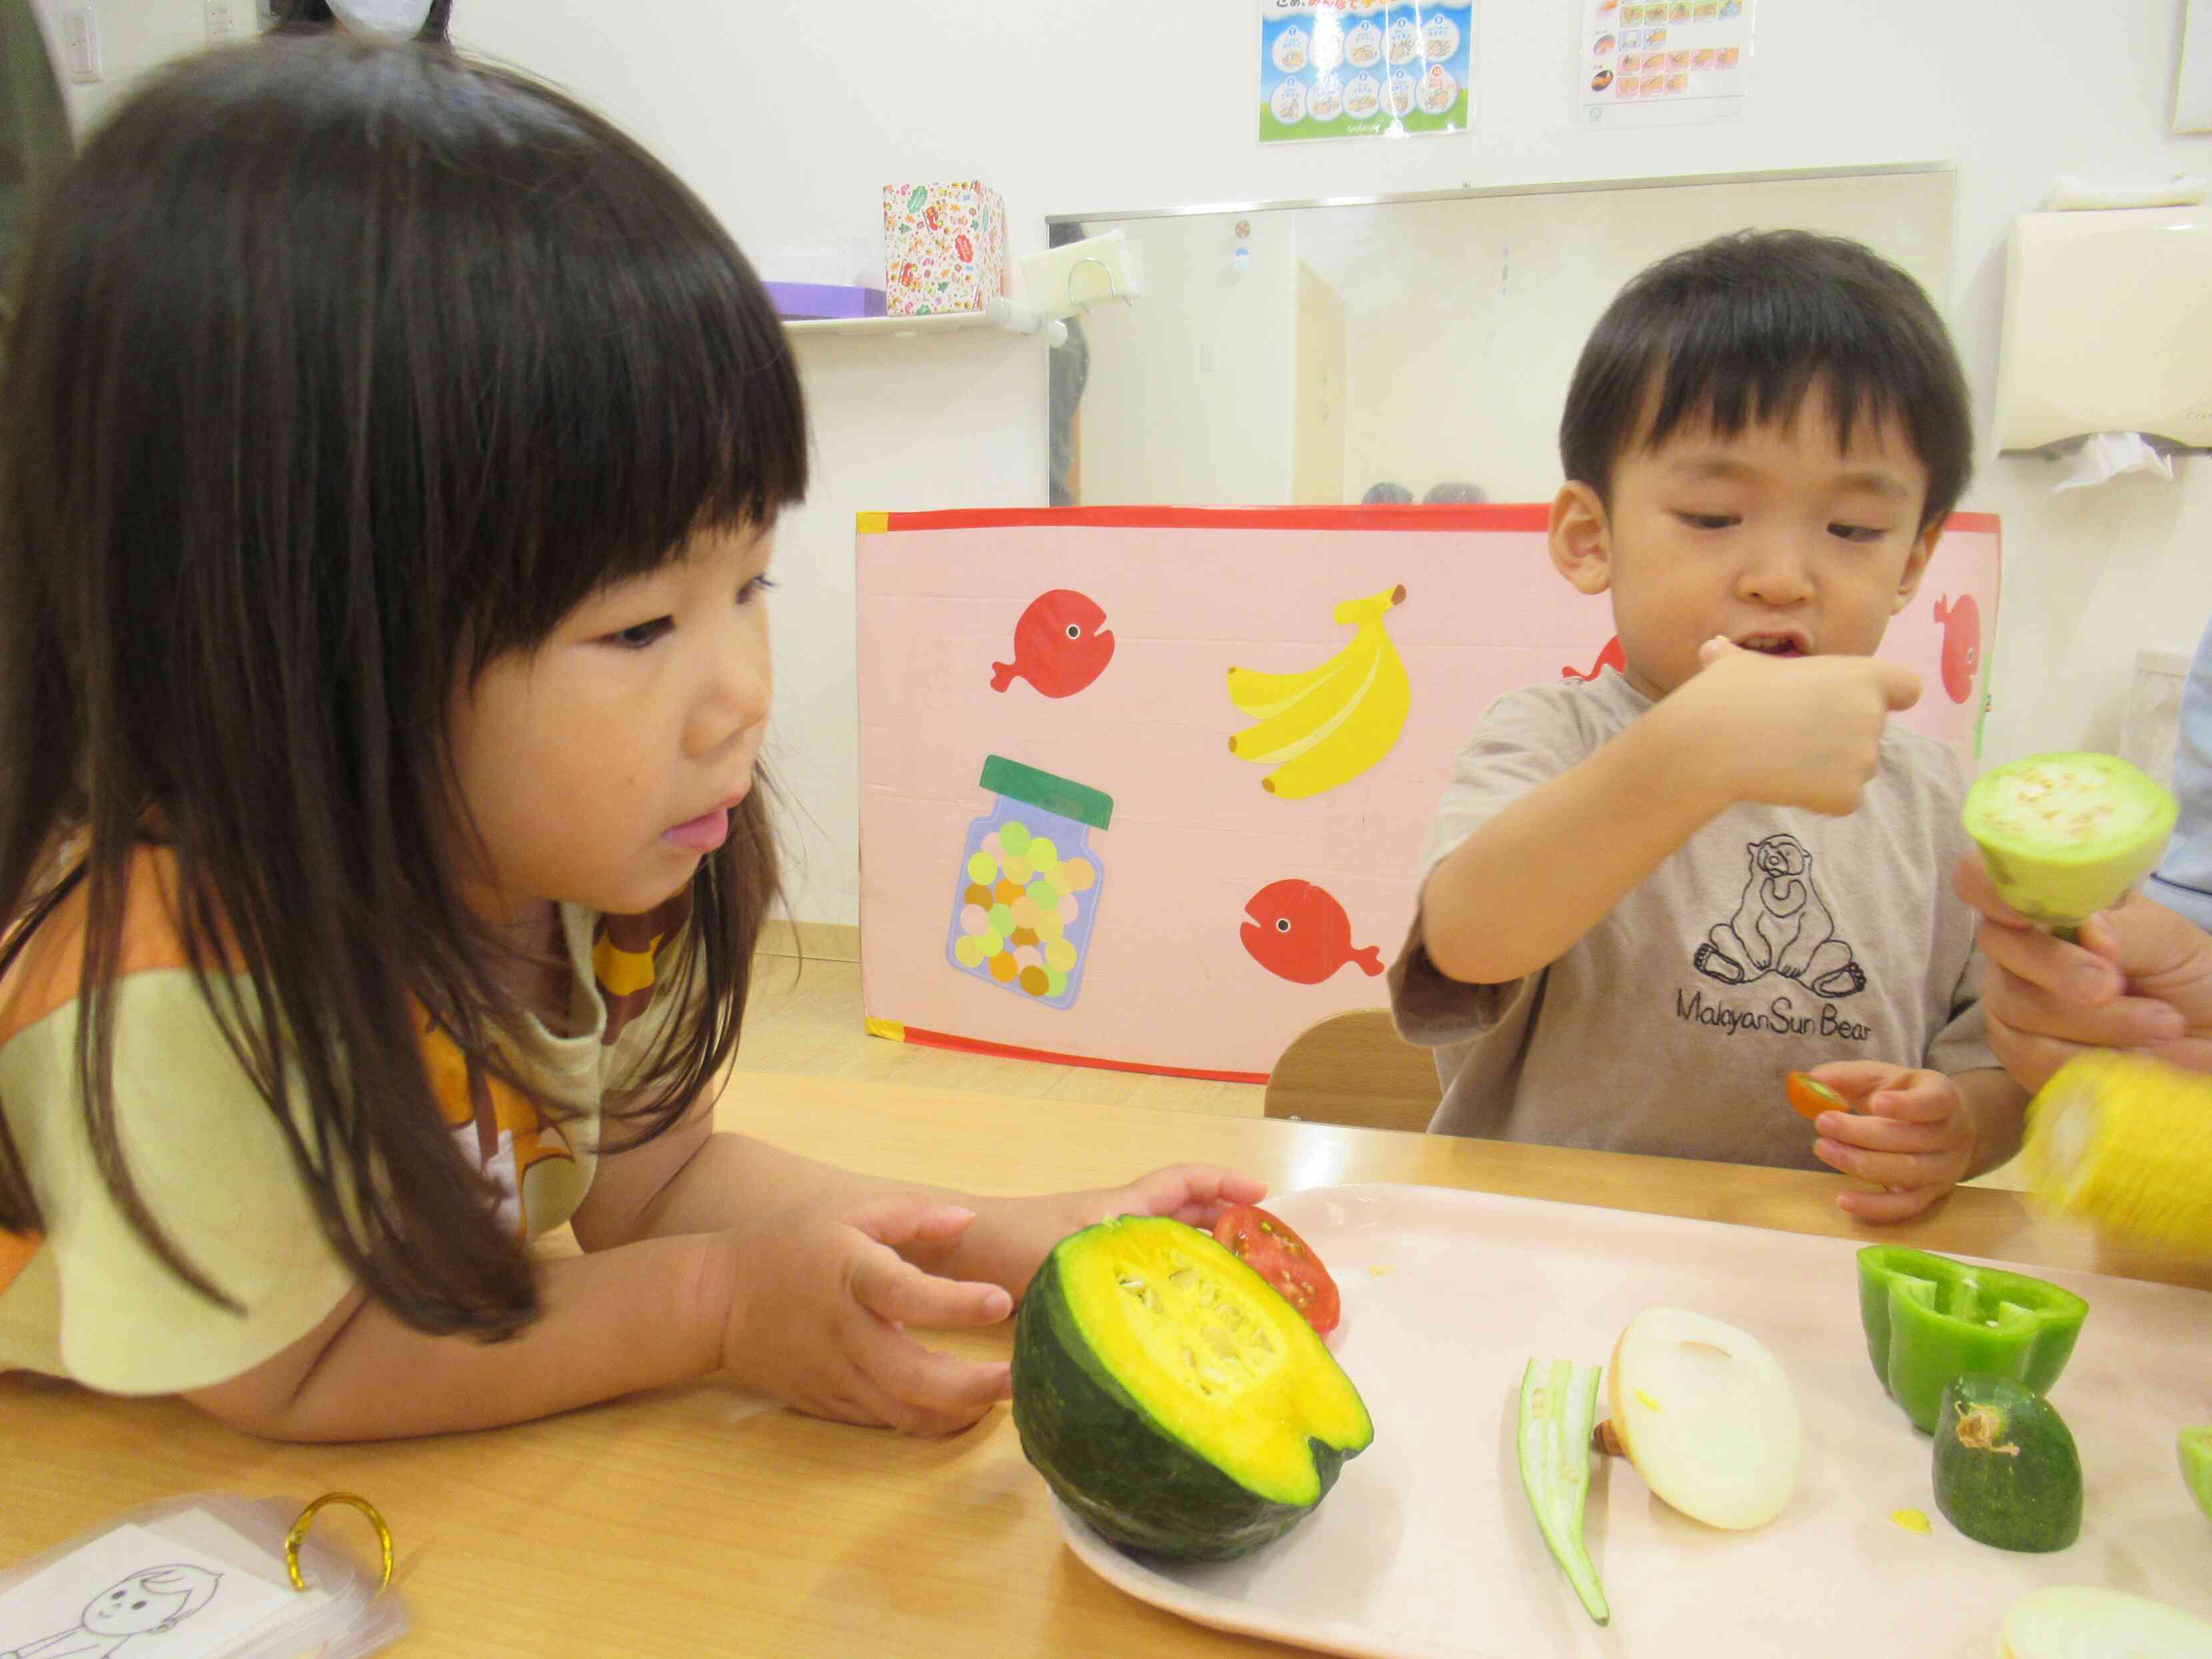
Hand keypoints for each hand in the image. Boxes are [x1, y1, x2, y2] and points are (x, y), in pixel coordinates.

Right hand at [716, 1191, 1014, 1436]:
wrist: (716, 1302)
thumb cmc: (789, 1246)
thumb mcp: (847, 1211)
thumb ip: (912, 1215)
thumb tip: (968, 1220)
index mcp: (850, 1276)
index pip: (906, 1294)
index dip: (955, 1303)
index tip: (1001, 1303)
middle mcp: (844, 1333)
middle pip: (912, 1377)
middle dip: (972, 1385)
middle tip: (1019, 1379)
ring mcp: (835, 1376)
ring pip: (904, 1411)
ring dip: (957, 1411)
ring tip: (1001, 1398)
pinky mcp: (829, 1404)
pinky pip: (886, 1421)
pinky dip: (927, 1420)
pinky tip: (960, 1409)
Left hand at [937, 1164, 1270, 1301]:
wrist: (955, 1250)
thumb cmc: (1008, 1245)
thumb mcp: (1063, 1263)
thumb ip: (1103, 1292)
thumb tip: (1150, 1337)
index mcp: (1120, 1209)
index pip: (1183, 1182)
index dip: (1225, 1184)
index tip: (1264, 1196)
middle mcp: (1117, 1225)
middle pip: (1184, 1214)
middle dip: (1227, 1226)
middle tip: (1268, 1257)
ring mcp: (1102, 1251)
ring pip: (1164, 1247)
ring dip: (1200, 1259)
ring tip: (1238, 1293)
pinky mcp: (1085, 1278)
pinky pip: (1139, 1276)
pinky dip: (1166, 1288)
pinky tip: (1177, 1324)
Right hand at [1671, 638, 1921, 814]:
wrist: (1712, 744)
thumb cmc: (1725, 695)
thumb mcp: (1736, 664)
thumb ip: (1740, 658)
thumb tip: (1713, 650)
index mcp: (1859, 676)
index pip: (1908, 687)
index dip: (1888, 696)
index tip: (1857, 703)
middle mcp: (1871, 715)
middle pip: (1872, 732)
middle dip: (1842, 737)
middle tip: (1794, 736)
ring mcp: (1863, 758)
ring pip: (1857, 768)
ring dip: (1830, 768)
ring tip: (1783, 760)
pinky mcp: (1847, 794)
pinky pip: (1843, 800)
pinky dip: (1821, 798)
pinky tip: (1785, 783)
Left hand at [1805, 1062, 1973, 1222]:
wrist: (1946, 1127)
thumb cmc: (1905, 1096)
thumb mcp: (1881, 1078)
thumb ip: (1846, 1077)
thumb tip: (1812, 1081)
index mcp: (1943, 1097)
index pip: (1934, 1102)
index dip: (1907, 1105)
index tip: (1875, 1103)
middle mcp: (1951, 1135)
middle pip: (1909, 1139)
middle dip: (1861, 1133)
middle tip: (1822, 1122)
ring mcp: (1944, 1169)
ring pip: (1905, 1173)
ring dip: (1859, 1164)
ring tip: (1823, 1148)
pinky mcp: (1930, 1196)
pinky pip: (1904, 1207)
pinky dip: (1873, 1207)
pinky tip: (1843, 1200)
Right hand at [1953, 852, 2211, 1091]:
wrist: (2211, 1042)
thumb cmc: (2188, 980)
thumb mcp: (2169, 941)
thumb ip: (2125, 929)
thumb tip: (2089, 932)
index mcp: (2047, 904)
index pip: (1981, 877)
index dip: (1986, 887)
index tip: (2023, 913)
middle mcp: (2018, 949)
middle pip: (1998, 946)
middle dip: (2058, 968)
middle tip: (2115, 986)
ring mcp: (2013, 1003)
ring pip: (2020, 1008)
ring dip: (2099, 1023)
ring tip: (2163, 1026)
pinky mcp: (2022, 1055)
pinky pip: (2033, 1057)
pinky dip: (2091, 1059)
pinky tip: (2135, 1056)